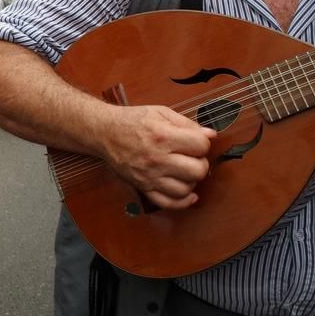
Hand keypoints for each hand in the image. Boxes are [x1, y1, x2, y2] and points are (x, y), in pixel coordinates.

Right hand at [101, 104, 215, 209]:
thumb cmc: (131, 121)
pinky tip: (189, 193)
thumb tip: (210, 135)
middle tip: (192, 156)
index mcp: (162, 136)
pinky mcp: (143, 186)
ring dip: (191, 180)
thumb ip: (187, 123)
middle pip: (198, 170)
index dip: (203, 142)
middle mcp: (156, 158)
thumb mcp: (160, 112)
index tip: (195, 141)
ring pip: (186, 188)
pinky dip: (183, 201)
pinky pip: (168, 203)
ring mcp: (149, 175)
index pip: (201, 146)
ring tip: (185, 170)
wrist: (103, 132)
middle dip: (201, 162)